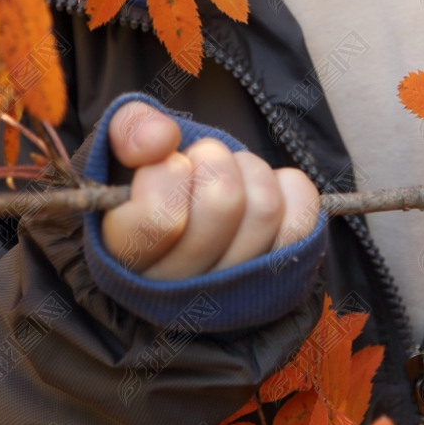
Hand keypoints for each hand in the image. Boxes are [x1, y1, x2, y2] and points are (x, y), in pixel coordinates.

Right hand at [101, 100, 320, 279]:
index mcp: (126, 258)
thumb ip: (128, 129)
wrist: (186, 220)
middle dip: (215, 159)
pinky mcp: (277, 284)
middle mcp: (178, 291)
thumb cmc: (149, 184)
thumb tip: (160, 139)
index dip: (170, 171)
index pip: (162, 216)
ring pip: (265, 208)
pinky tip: (267, 191)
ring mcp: (231, 295)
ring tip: (231, 178)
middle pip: (224, 200)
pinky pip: (302, 221)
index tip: (169, 164)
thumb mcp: (122, 149)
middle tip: (202, 164)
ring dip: (250, 172)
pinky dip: (290, 188)